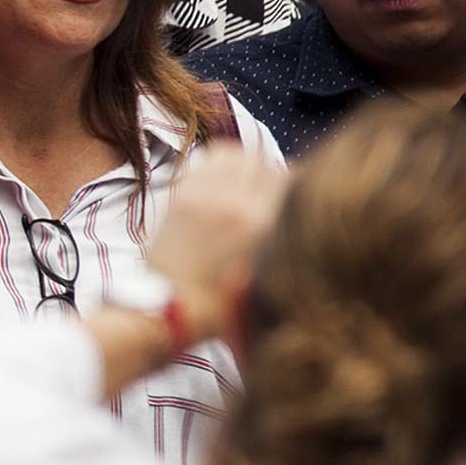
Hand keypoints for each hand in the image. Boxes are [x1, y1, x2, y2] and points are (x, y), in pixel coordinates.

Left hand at [142, 145, 283, 346]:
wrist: (169, 310)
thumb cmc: (221, 305)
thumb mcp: (266, 277)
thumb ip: (281, 240)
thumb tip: (296, 217)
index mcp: (263, 225)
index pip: (290, 179)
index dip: (296, 183)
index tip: (294, 191)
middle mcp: (236, 204)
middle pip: (263, 162)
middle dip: (269, 171)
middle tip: (266, 187)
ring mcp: (205, 197)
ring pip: (234, 154)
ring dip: (243, 161)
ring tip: (244, 178)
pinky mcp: (181, 197)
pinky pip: (205, 160)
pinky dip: (216, 161)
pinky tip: (220, 178)